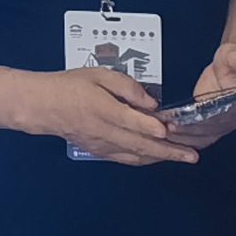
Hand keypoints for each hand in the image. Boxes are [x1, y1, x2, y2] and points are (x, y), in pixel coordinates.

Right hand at [18, 61, 178, 164]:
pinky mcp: (101, 152)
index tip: (168, 130)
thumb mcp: (98, 75)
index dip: (150, 127)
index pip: (130, 121)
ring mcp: (102, 145)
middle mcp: (104, 131)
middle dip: (169, 151)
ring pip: (136, 155)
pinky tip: (160, 157)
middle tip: (192, 155)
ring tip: (184, 158)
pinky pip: (128, 158)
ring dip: (162, 158)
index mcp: (101, 108)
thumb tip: (150, 101)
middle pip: (140, 144)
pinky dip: (147, 159)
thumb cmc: (70, 87)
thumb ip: (125, 86)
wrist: (43, 107)